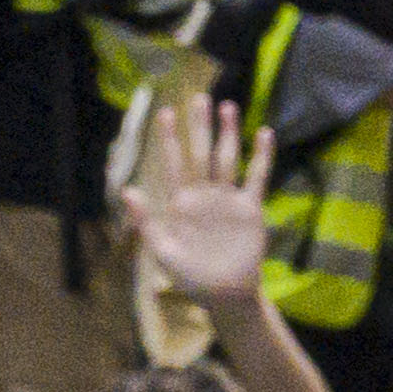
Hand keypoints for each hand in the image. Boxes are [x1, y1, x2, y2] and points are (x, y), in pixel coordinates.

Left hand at [129, 83, 274, 311]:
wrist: (225, 293)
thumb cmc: (190, 277)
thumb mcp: (162, 250)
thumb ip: (145, 220)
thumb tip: (128, 189)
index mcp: (181, 202)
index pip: (173, 163)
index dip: (169, 139)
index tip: (165, 113)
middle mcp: (204, 194)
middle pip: (201, 153)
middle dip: (200, 127)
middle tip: (199, 98)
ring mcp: (228, 199)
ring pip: (227, 158)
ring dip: (228, 133)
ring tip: (228, 106)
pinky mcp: (250, 208)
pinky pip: (257, 177)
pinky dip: (261, 156)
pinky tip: (264, 133)